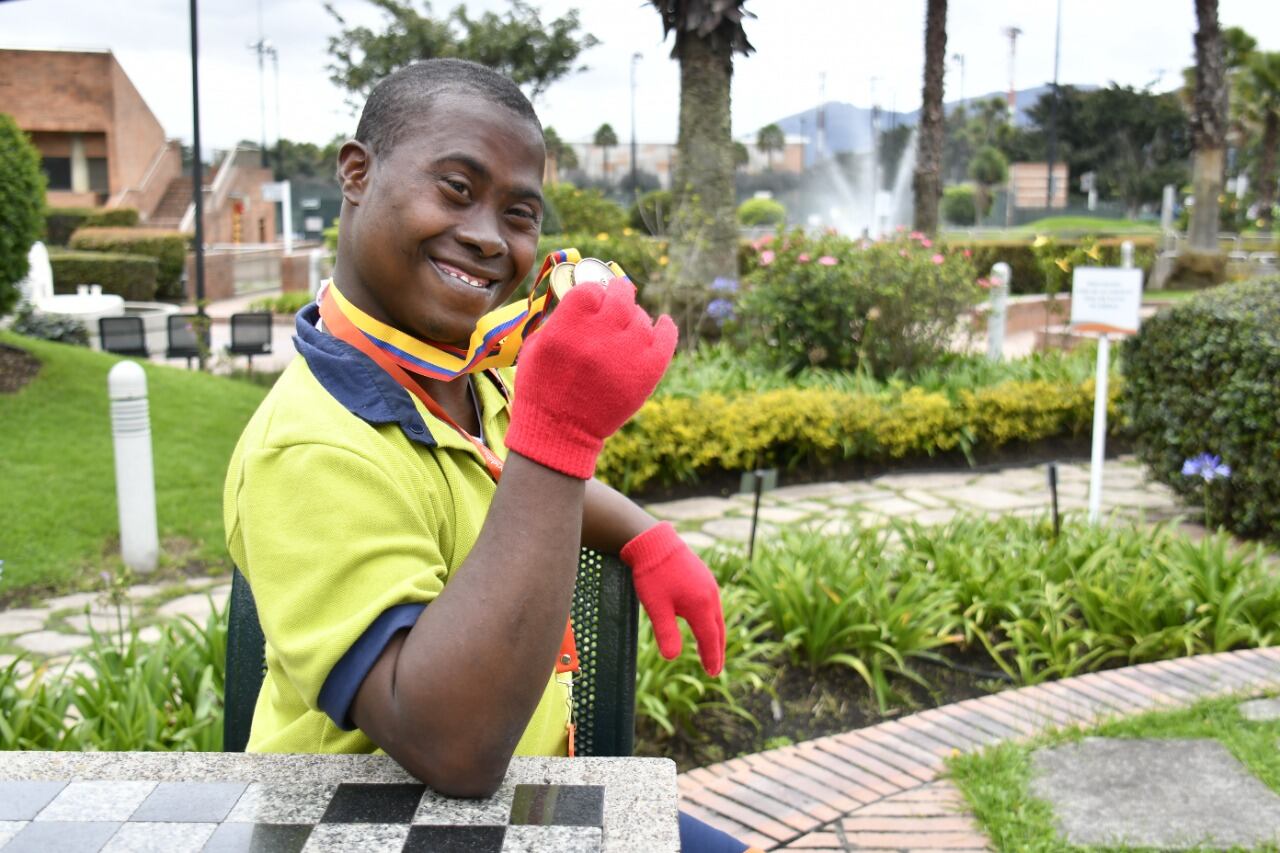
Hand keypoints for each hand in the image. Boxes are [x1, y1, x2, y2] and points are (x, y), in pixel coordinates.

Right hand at [506, 279, 675, 478]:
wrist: (560, 432)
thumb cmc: (542, 388)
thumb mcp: (535, 347)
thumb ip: (560, 319)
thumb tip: (587, 298)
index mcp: (567, 328)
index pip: (590, 290)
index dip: (591, 293)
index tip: (592, 300)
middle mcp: (598, 336)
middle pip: (620, 296)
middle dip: (618, 292)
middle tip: (617, 295)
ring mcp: (626, 353)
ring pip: (641, 318)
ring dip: (634, 317)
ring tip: (625, 327)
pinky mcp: (647, 372)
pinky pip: (666, 339)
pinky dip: (666, 328)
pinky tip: (663, 323)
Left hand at [621, 522, 725, 675]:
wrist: (654, 541)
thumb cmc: (653, 574)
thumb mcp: (656, 607)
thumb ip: (666, 633)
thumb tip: (671, 658)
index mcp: (701, 606)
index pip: (710, 639)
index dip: (711, 658)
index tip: (713, 673)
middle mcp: (710, 596)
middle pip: (718, 630)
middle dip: (716, 650)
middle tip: (715, 668)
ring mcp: (709, 585)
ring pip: (716, 616)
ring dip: (715, 635)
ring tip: (710, 650)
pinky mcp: (704, 577)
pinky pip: (712, 605)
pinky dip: (711, 620)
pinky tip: (703, 622)